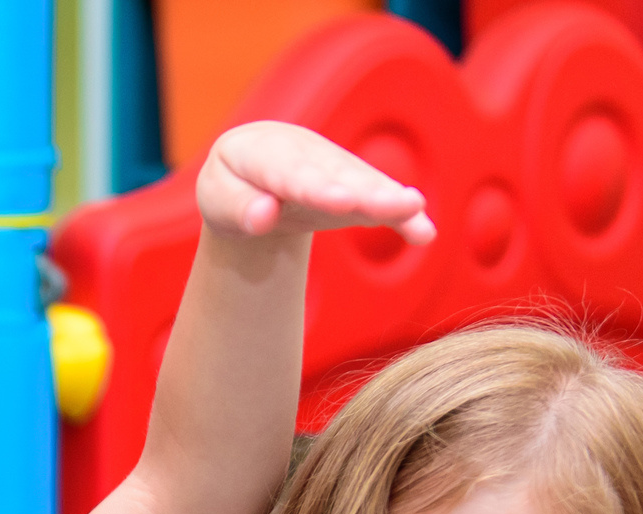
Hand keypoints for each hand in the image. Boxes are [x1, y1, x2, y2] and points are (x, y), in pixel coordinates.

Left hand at [198, 121, 433, 246]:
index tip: (337, 202)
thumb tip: (264, 216)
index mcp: (264, 151)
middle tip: (384, 204)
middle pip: (335, 176)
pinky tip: (424, 233)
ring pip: (363, 184)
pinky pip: (380, 201)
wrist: (256, 168)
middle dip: (359, 190)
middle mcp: (307, 153)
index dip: (315, 186)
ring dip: (389, 197)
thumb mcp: (218, 197)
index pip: (290, 172)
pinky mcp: (355, 187)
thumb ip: (237, 207)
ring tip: (413, 209)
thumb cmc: (232, 185)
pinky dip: (401, 216)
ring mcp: (335, 168)